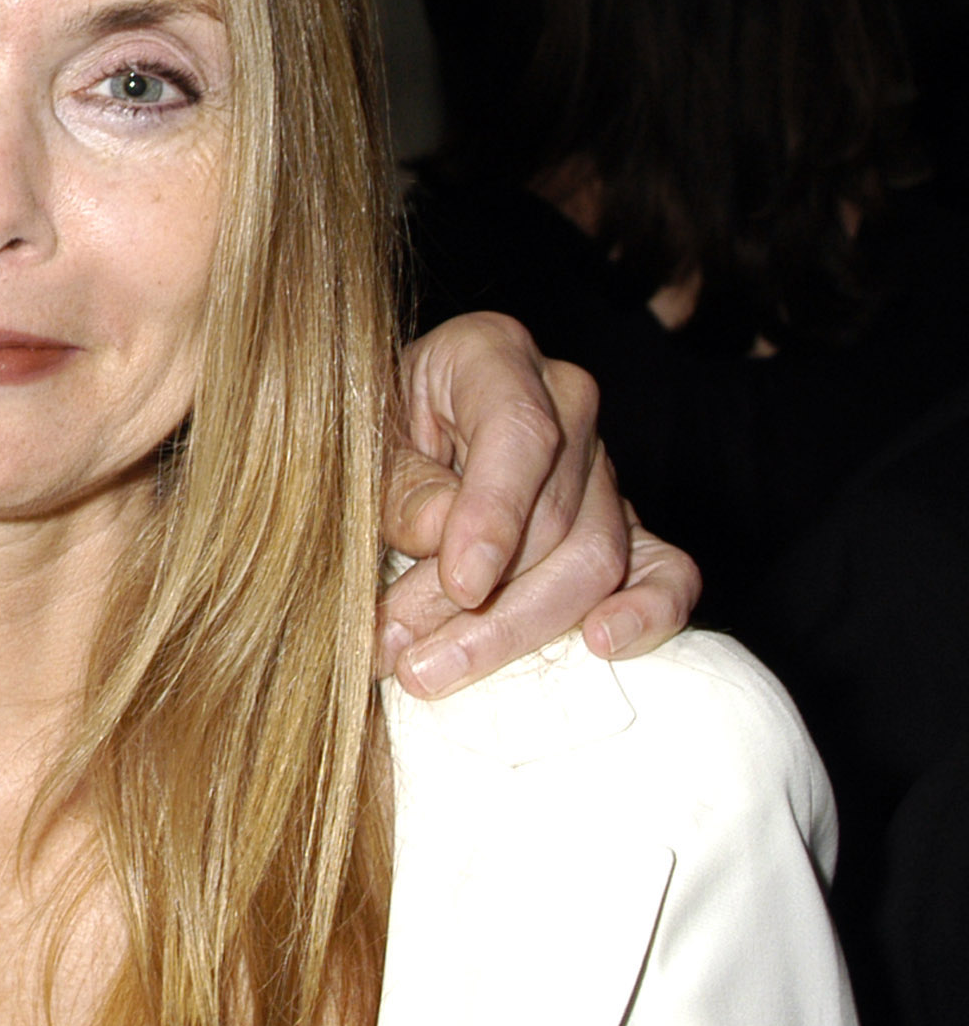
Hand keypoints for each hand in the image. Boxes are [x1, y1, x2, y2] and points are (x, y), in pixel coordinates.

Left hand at [374, 312, 700, 696]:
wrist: (390, 433)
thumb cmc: (368, 428)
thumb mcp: (360, 439)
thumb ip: (400, 483)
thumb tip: (443, 535)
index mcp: (493, 355)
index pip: (519, 433)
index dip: (493, 514)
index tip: (460, 585)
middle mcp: (564, 403)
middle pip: (553, 517)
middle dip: (477, 604)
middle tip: (402, 655)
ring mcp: (603, 467)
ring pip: (594, 560)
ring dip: (515, 629)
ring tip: (432, 670)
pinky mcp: (626, 528)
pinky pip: (665, 569)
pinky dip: (647, 613)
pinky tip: (602, 645)